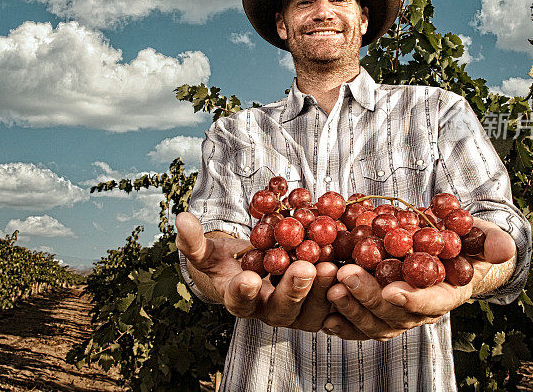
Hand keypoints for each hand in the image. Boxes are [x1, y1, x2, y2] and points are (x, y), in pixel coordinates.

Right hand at [176, 211, 338, 330]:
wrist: (253, 271)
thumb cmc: (228, 262)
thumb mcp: (207, 251)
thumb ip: (193, 240)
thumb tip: (180, 219)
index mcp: (239, 300)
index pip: (239, 301)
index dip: (243, 292)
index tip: (247, 279)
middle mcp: (268, 312)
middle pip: (282, 309)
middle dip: (294, 289)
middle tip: (303, 268)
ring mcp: (297, 313)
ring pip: (313, 310)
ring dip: (324, 290)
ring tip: (330, 265)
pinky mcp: (320, 306)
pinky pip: (334, 304)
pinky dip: (343, 290)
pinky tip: (351, 267)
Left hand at [323, 218, 515, 340]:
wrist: (452, 249)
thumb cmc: (466, 241)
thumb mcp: (482, 235)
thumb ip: (493, 241)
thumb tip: (504, 248)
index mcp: (448, 293)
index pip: (432, 303)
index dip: (414, 300)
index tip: (393, 291)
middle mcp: (422, 308)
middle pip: (396, 314)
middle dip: (370, 298)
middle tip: (347, 276)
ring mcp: (400, 312)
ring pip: (376, 321)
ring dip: (352, 309)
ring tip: (331, 288)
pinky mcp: (380, 309)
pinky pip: (361, 324)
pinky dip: (344, 322)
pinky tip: (325, 315)